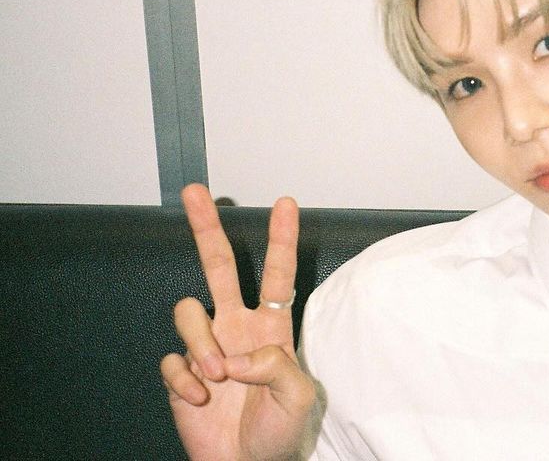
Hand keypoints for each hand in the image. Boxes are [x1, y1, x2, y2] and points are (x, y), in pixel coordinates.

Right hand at [160, 185, 315, 460]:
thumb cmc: (279, 433)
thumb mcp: (298, 398)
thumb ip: (277, 366)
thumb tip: (240, 352)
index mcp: (272, 327)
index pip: (278, 273)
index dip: (282, 239)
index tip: (286, 202)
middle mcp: (237, 328)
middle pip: (219, 266)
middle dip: (207, 229)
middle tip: (195, 193)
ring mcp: (207, 348)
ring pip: (188, 312)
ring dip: (201, 343)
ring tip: (217, 376)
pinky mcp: (182, 374)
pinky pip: (172, 361)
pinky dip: (184, 381)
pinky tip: (200, 400)